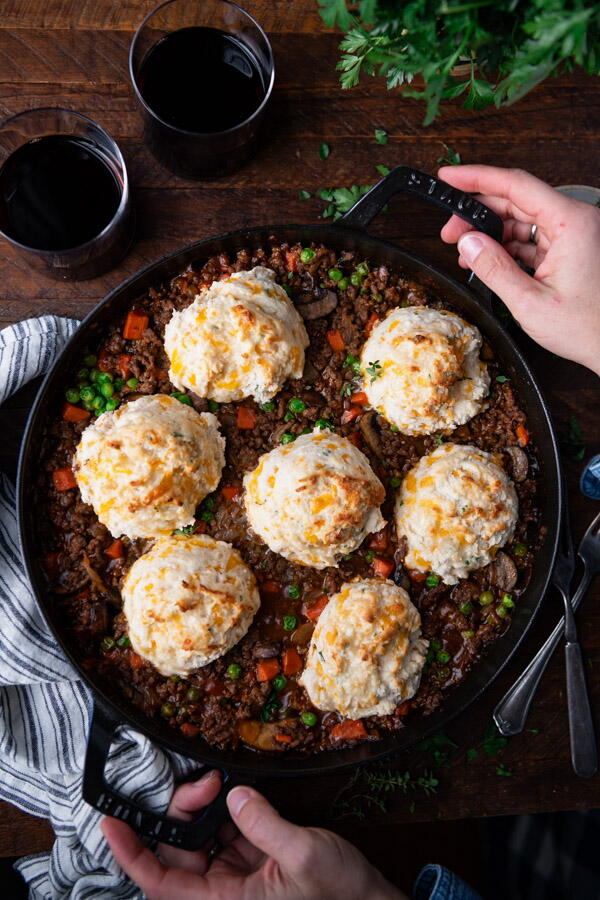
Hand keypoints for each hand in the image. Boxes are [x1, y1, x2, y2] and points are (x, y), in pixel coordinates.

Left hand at [101, 770, 405, 899]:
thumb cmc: (342, 898)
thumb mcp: (304, 857)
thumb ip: (264, 824)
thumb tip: (235, 796)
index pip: (161, 883)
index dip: (132, 852)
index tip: (112, 822)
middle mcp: (225, 895)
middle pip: (179, 852)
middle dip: (181, 811)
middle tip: (203, 781)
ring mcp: (239, 879)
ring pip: (201, 840)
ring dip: (203, 808)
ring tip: (217, 783)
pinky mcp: (255, 864)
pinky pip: (227, 834)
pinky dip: (226, 809)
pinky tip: (232, 792)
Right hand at [438, 164, 599, 376]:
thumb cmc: (586, 327)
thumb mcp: (529, 302)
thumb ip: (494, 269)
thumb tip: (467, 243)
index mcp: (570, 223)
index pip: (516, 185)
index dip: (477, 178)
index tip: (449, 177)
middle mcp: (574, 222)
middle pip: (516, 201)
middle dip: (478, 213)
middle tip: (449, 232)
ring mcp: (573, 235)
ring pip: (522, 220)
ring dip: (491, 233)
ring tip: (465, 252)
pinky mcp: (569, 250)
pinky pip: (532, 239)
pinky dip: (507, 248)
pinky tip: (487, 260)